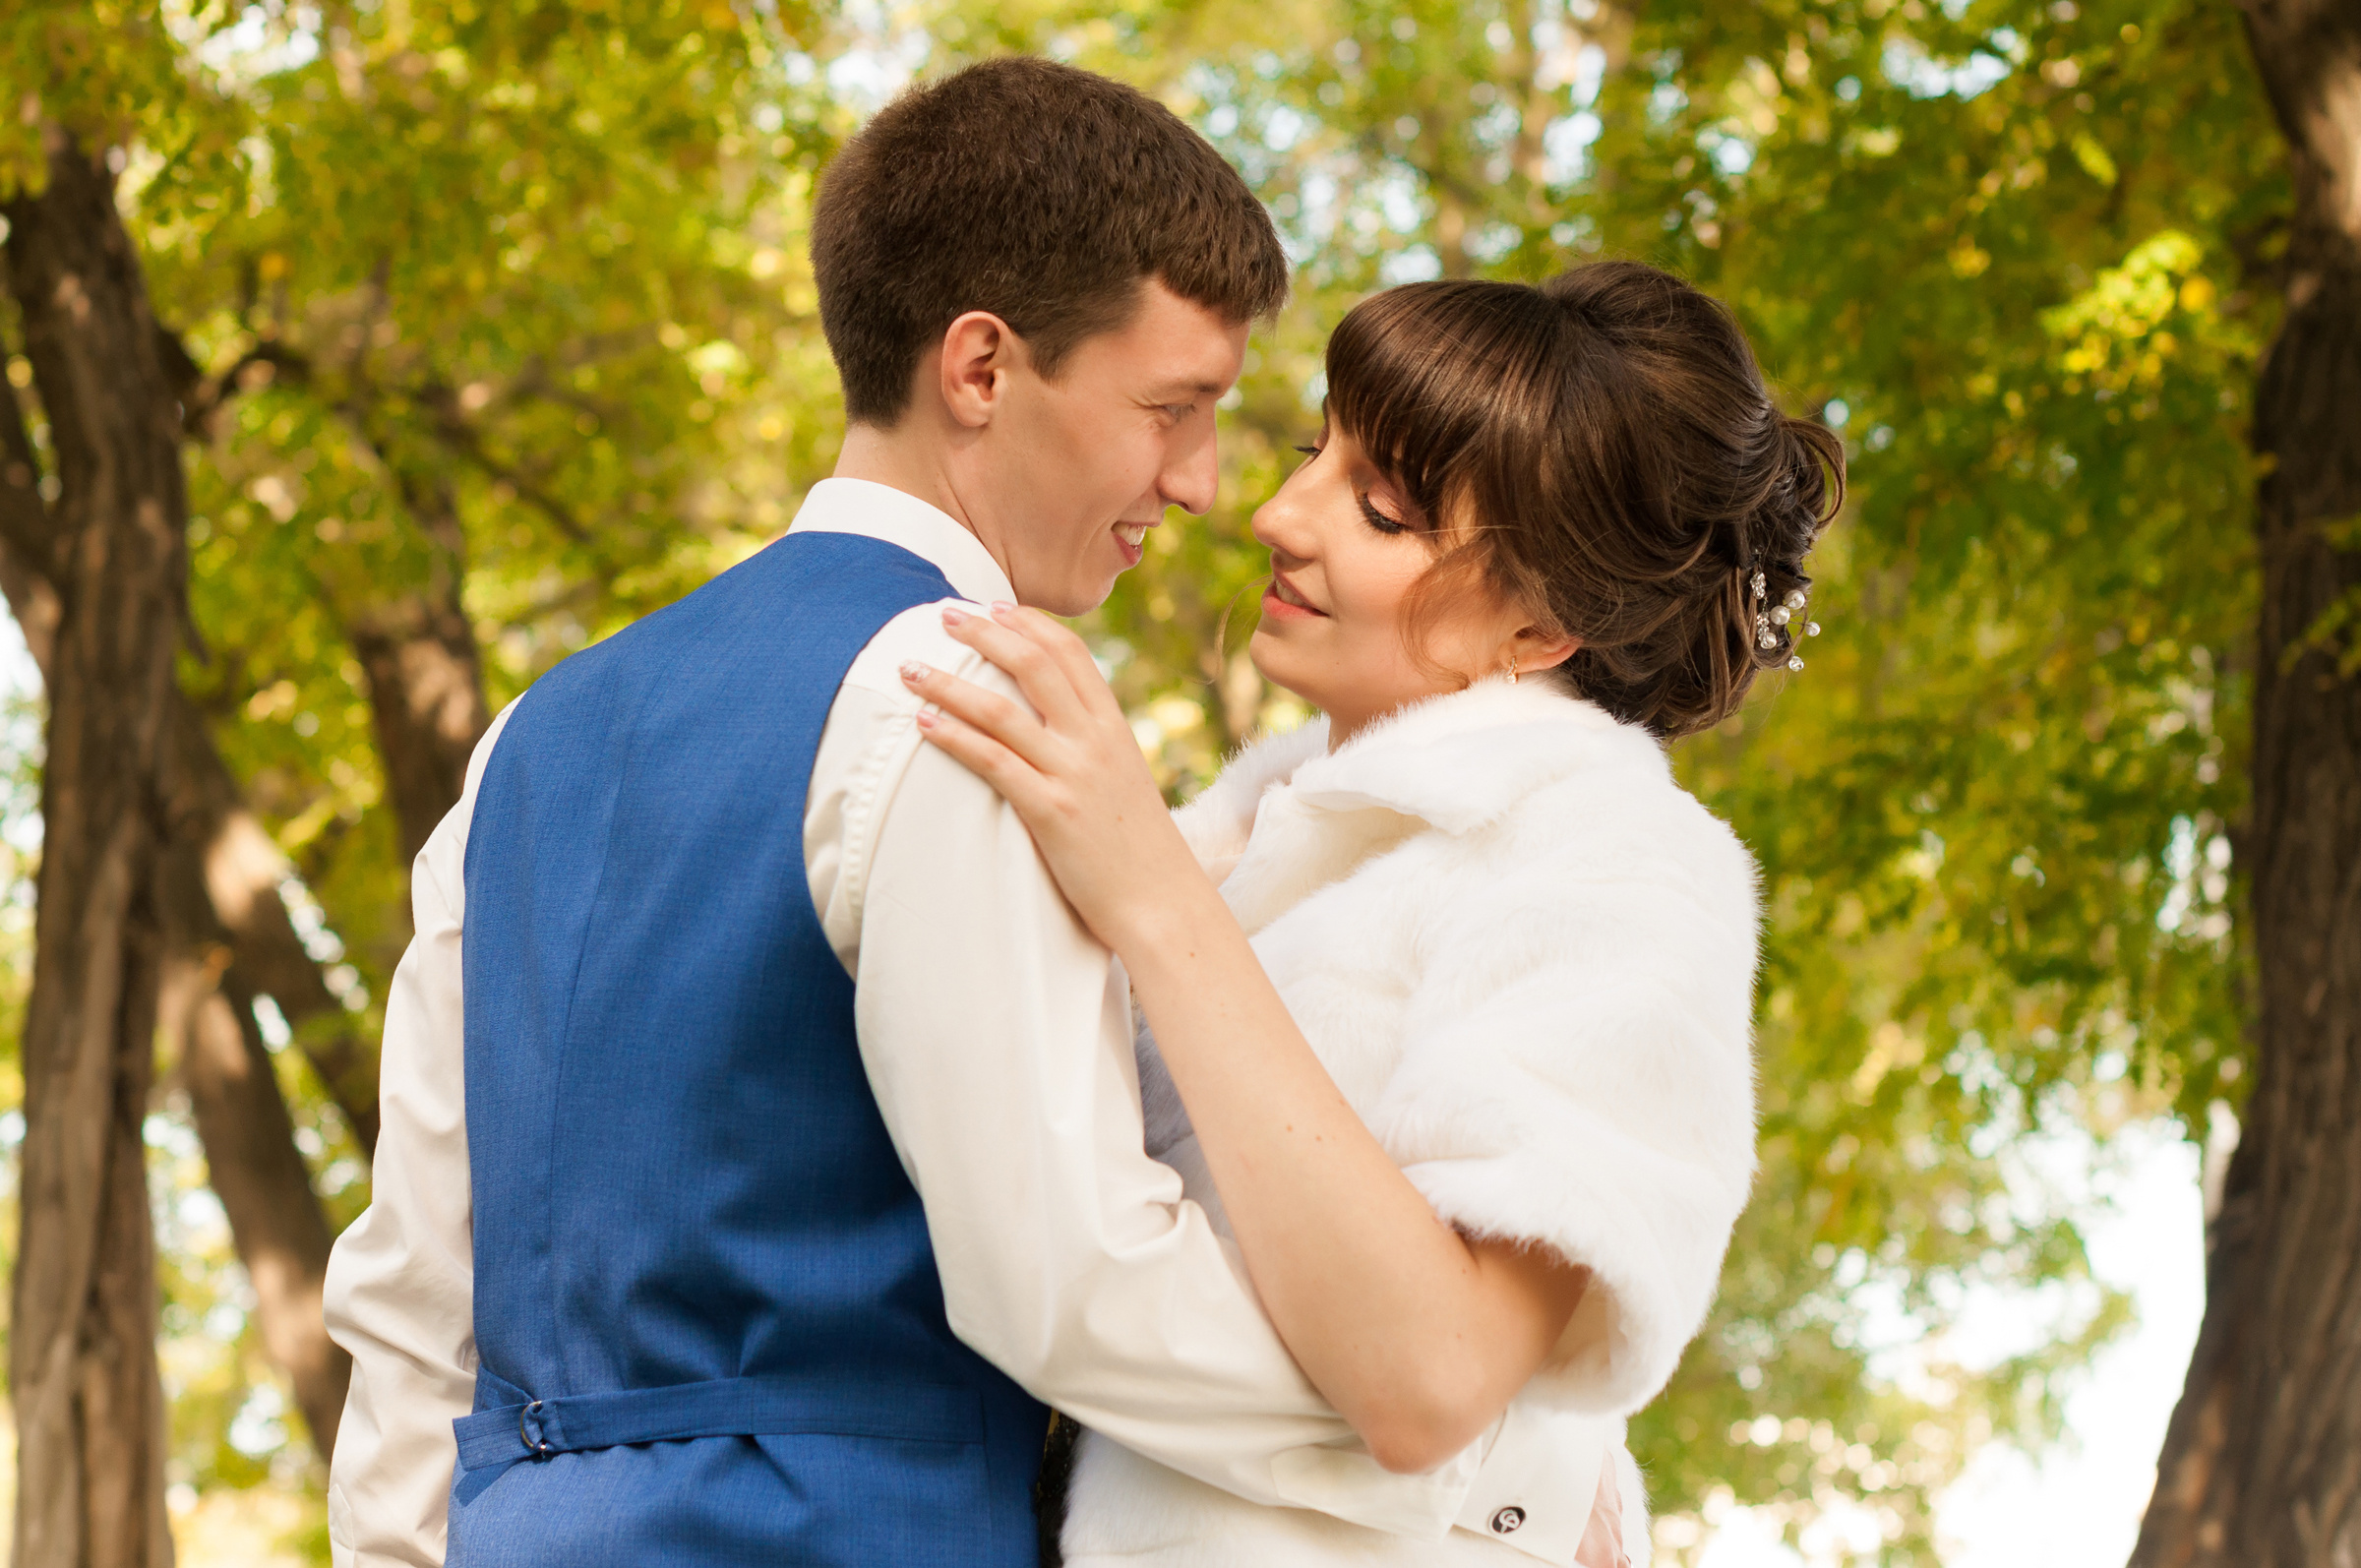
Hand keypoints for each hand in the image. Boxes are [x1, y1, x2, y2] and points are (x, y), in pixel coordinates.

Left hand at [901, 603, 1207, 950]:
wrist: (1163, 902)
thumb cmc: (1139, 849)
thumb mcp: (1125, 780)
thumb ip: (1095, 746)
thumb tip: (1060, 724)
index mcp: (1115, 726)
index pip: (1071, 652)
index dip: (1029, 622)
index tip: (994, 605)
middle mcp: (1095, 740)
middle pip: (1033, 664)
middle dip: (983, 632)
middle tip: (944, 615)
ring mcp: (1073, 774)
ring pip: (1001, 709)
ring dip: (947, 683)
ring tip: (910, 668)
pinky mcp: (1051, 812)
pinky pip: (992, 761)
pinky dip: (952, 736)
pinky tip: (922, 723)